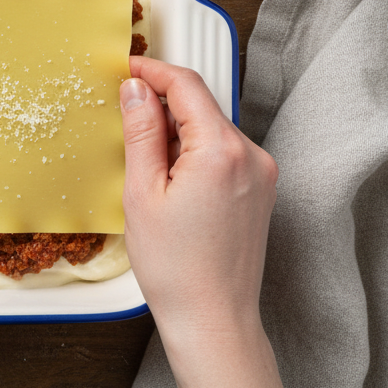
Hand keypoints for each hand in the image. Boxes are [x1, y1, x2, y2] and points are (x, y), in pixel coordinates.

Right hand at [120, 57, 320, 387]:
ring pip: (212, 129)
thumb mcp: (142, 193)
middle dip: (162, 104)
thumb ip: (141, 132)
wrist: (214, 319)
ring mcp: (263, 172)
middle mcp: (251, 154)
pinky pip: (224, 152)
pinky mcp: (263, 189)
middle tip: (124, 119)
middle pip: (201, 106)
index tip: (125, 68)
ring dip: (178, 131)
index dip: (153, 70)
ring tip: (146, 168)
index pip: (186, 85)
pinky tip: (172, 183)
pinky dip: (196, 153)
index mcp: (221, 150)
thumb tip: (135, 89)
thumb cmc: (175, 267)